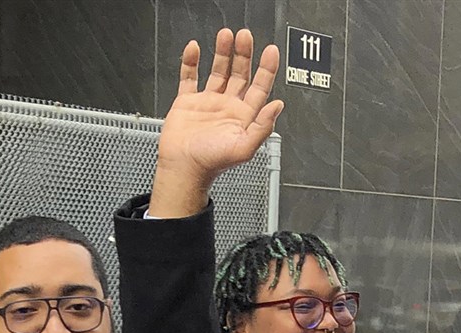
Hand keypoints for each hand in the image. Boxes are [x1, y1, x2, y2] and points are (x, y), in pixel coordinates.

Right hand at [150, 29, 283, 218]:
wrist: (183, 169)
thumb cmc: (212, 164)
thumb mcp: (244, 148)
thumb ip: (262, 127)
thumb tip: (278, 105)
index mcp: (244, 116)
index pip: (260, 87)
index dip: (267, 68)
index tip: (271, 51)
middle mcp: (228, 107)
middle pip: (240, 73)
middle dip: (244, 54)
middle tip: (246, 36)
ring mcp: (208, 103)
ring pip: (218, 71)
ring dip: (222, 52)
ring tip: (226, 35)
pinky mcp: (187, 102)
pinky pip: (190, 77)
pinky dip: (191, 62)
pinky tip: (194, 49)